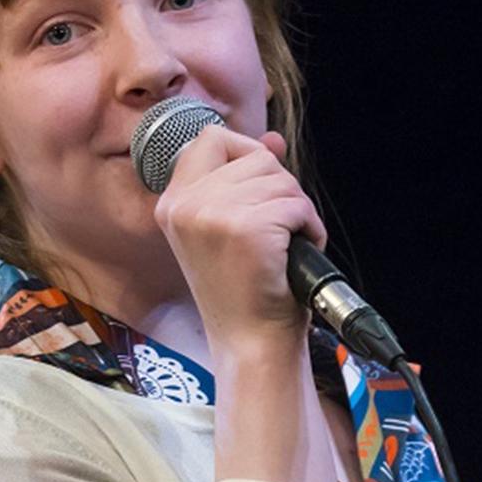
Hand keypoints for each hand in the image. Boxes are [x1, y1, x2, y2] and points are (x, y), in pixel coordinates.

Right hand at [153, 127, 327, 359]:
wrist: (250, 342)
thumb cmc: (244, 291)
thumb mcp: (230, 228)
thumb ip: (245, 179)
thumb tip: (272, 139)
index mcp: (173, 204)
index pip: (210, 139)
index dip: (245, 152)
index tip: (259, 187)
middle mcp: (184, 205)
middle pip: (256, 157)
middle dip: (280, 189)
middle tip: (276, 230)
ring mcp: (212, 215)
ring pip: (281, 179)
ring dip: (297, 211)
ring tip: (284, 246)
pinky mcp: (245, 228)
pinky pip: (297, 204)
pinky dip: (309, 227)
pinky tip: (293, 254)